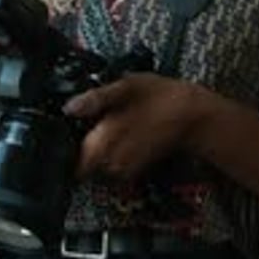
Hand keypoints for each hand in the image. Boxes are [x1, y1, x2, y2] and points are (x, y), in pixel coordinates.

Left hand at [62, 73, 196, 179]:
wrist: (193, 116)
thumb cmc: (159, 96)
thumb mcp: (126, 86)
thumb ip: (95, 99)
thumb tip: (68, 108)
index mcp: (101, 144)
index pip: (69, 160)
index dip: (65, 147)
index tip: (67, 133)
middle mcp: (109, 164)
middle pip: (81, 164)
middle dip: (81, 147)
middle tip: (91, 124)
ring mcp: (123, 171)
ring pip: (96, 166)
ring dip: (98, 151)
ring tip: (110, 127)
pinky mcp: (134, 172)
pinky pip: (113, 167)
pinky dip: (113, 155)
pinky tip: (123, 135)